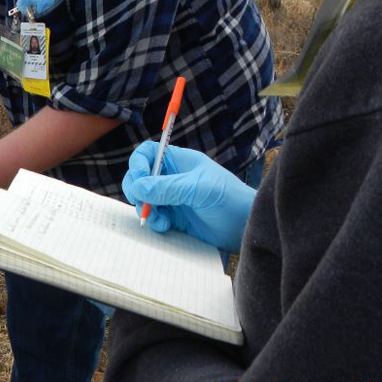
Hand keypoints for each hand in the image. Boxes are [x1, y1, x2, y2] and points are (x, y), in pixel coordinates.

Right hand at [123, 141, 255, 252]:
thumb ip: (167, 188)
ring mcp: (171, 198)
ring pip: (143, 199)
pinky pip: (153, 216)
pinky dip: (154, 222)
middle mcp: (171, 177)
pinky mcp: (174, 217)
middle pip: (139, 177)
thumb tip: (138, 188)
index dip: (138, 164)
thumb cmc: (229, 199)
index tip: (139, 180)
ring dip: (145, 209)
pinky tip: (165, 226)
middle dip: (136, 190)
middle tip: (141, 203)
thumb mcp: (198, 189)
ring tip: (158, 219)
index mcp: (178, 161)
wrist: (246, 227)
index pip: (147, 154)